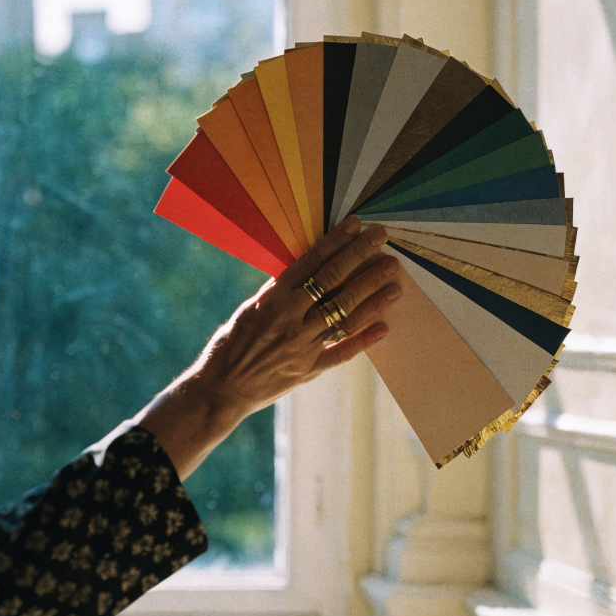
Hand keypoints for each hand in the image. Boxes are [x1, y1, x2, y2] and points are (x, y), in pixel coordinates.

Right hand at [134, 217, 401, 478]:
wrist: (219, 390)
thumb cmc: (229, 346)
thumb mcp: (249, 310)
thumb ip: (277, 292)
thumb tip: (304, 268)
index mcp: (273, 300)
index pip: (312, 263)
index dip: (336, 242)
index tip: (357, 225)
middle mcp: (290, 319)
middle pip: (333, 283)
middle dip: (361, 259)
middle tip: (383, 241)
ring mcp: (302, 345)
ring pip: (344, 315)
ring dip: (372, 297)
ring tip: (395, 282)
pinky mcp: (308, 370)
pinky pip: (342, 353)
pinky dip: (364, 340)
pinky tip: (385, 327)